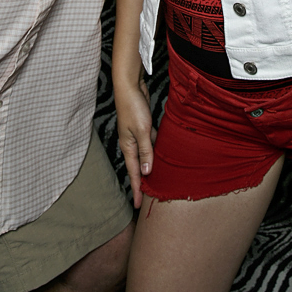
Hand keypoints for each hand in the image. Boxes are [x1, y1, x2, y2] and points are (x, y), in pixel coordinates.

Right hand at [114, 76, 155, 207]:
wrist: (129, 86)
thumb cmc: (133, 107)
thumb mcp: (142, 131)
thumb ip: (146, 151)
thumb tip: (147, 171)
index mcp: (128, 147)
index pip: (134, 173)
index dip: (136, 189)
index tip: (137, 205)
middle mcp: (131, 143)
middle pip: (138, 167)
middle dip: (142, 182)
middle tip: (147, 198)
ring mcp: (136, 135)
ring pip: (145, 155)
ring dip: (150, 166)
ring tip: (157, 180)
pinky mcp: (143, 127)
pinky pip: (150, 143)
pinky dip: (155, 150)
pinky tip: (163, 154)